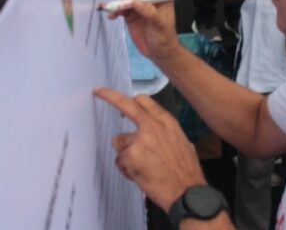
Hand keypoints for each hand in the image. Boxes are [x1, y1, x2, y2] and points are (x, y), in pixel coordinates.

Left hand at [94, 88, 206, 211]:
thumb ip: (165, 134)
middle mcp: (152, 126)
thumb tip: (154, 135)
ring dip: (125, 154)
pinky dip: (126, 170)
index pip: (144, 101)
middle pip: (125, 104)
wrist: (187, 192)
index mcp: (166, 122)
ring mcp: (140, 140)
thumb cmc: (187, 172)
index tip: (118, 96)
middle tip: (99, 92)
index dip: (130, 99)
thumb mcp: (183, 143)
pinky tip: (139, 177)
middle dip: (109, 96)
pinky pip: (120, 161)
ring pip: (119, 142)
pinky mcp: (130, 156)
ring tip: (140, 168)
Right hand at [107, 0, 181, 60]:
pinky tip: (111, 16)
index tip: (127, 0)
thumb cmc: (164, 38)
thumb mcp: (159, 25)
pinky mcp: (131, 15)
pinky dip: (115, 11)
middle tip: (117, 7)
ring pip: (125, 2)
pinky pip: (121, 10)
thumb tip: (135, 2)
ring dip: (117, 5)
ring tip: (111, 12)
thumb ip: (149, 12)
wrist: (159, 52)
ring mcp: (139, 8)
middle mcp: (149, 1)